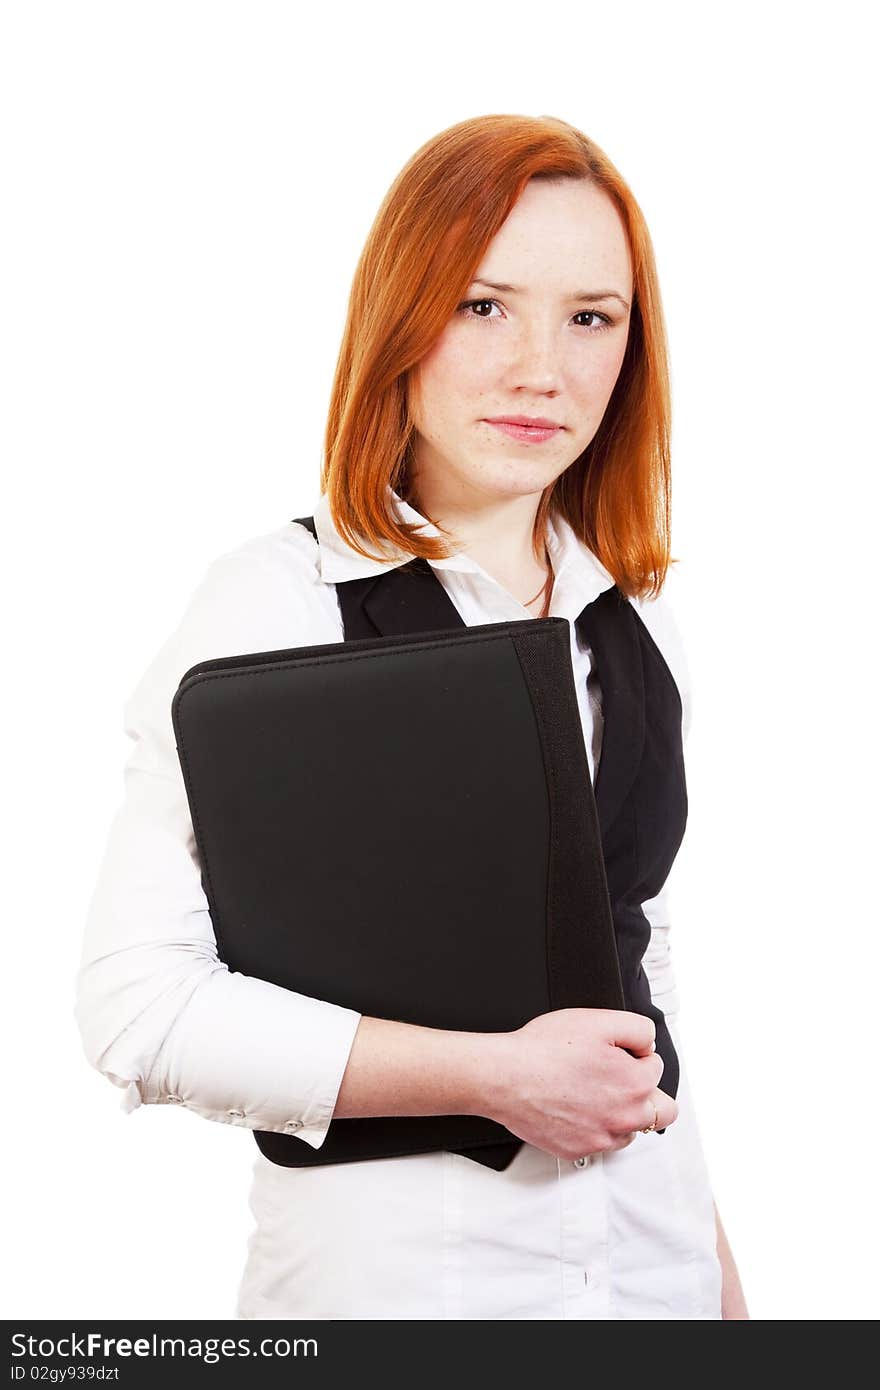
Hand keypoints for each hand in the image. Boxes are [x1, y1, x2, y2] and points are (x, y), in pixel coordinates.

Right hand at [481, 1007, 677, 1160]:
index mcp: (635, 1084)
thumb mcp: (598, 1020)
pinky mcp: (578, 1151)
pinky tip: (576, 1107)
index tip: (615, 1052)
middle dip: (648, 1093)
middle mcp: (624, 1118)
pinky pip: (601, 1143)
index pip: (656, 1068)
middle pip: (662, 1112)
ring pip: (631, 1130)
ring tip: (593, 1092)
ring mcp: (601, 1139)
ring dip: (622, 1112)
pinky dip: (595, 1127)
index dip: (635, 1054)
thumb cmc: (543, 1049)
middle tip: (623, 1079)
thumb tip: (647, 1045)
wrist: (504, 1076)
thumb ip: (639, 1028)